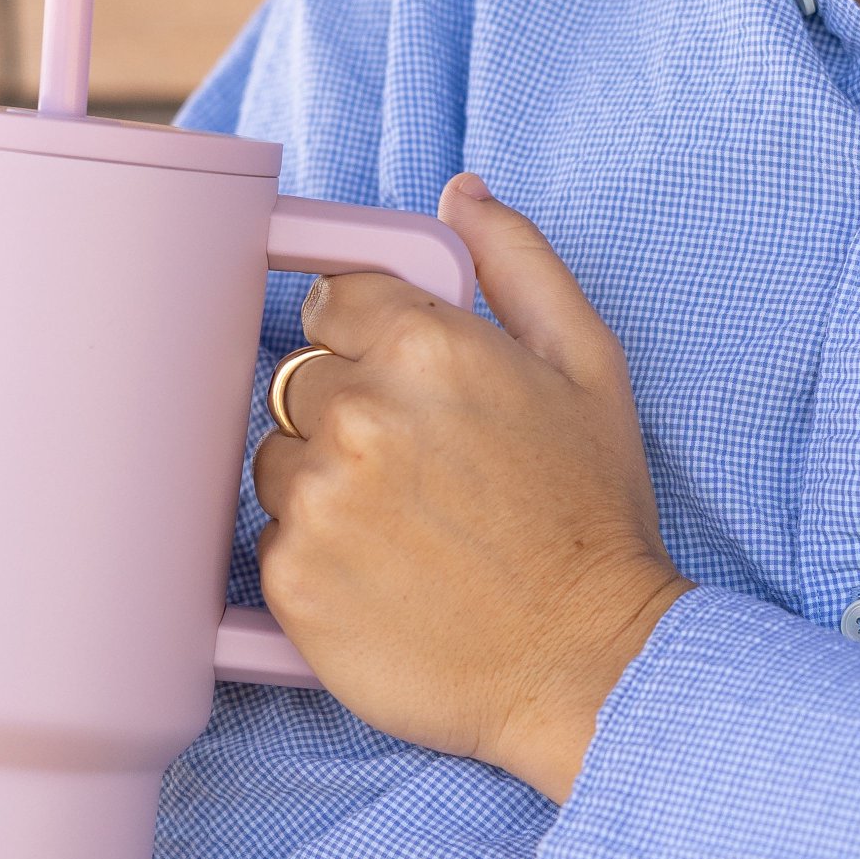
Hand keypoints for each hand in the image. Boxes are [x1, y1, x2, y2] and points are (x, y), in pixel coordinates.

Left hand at [251, 174, 689, 800]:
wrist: (589, 663)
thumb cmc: (593, 517)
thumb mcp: (590, 366)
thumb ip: (519, 263)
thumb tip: (463, 195)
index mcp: (427, 344)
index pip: (329, 302)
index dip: (366, 342)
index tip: (401, 388)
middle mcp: (359, 413)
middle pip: (296, 380)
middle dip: (344, 414)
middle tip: (416, 472)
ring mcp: (316, 499)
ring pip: (271, 460)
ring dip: (319, 484)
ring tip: (401, 529)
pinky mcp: (289, 579)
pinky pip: (266, 540)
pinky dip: (312, 556)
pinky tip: (379, 576)